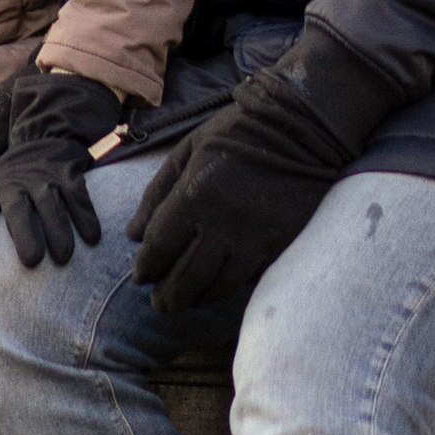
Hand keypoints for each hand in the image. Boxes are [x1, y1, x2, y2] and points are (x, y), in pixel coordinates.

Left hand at [0, 69, 125, 270]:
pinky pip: (77, 194)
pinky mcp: (68, 173)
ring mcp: (43, 177)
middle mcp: (15, 184)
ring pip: (49, 203)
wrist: (41, 140)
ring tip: (63, 258)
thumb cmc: (10, 184)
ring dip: (58, 230)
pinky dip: (85, 215)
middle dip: (23, 233)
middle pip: (17, 208)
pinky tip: (92, 238)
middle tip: (30, 261)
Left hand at [127, 70, 360, 316]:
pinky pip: (249, 279)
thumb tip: (133, 234)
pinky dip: (229, 289)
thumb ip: (157, 192)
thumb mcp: (187, 149)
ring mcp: (255, 238)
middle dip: (168, 296)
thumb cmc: (235, 133)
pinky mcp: (281, 245)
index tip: (141, 277)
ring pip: (219, 286)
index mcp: (194, 193)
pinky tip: (217, 290)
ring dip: (197, 299)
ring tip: (186, 303)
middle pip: (186, 275)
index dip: (147, 266)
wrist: (300, 128)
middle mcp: (223, 222)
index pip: (160, 245)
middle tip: (160, 305)